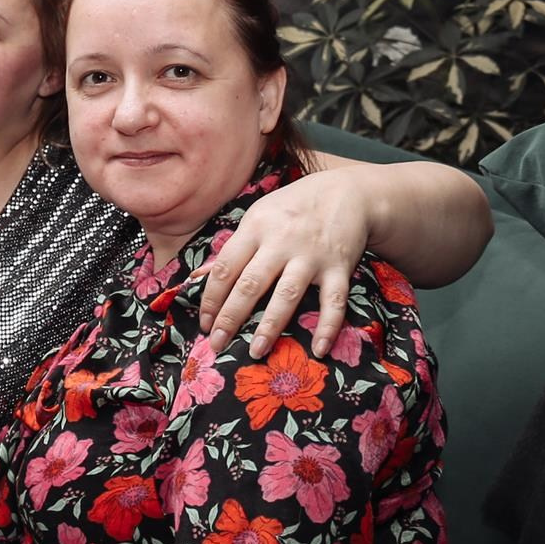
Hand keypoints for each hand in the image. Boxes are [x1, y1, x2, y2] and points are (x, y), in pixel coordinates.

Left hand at [198, 172, 367, 357]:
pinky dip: (329, 326)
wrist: (347, 192)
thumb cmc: (292, 208)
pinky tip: (320, 349)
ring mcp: (311, 256)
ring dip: (270, 326)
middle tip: (217, 344)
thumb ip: (232, 249)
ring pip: (287, 295)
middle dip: (230, 317)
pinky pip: (334, 301)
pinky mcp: (339, 266)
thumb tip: (197, 278)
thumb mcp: (257, 218)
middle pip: (250, 284)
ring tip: (256, 351)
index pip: (225, 268)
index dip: (211, 298)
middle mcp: (281, 243)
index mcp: (255, 229)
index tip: (204, 323)